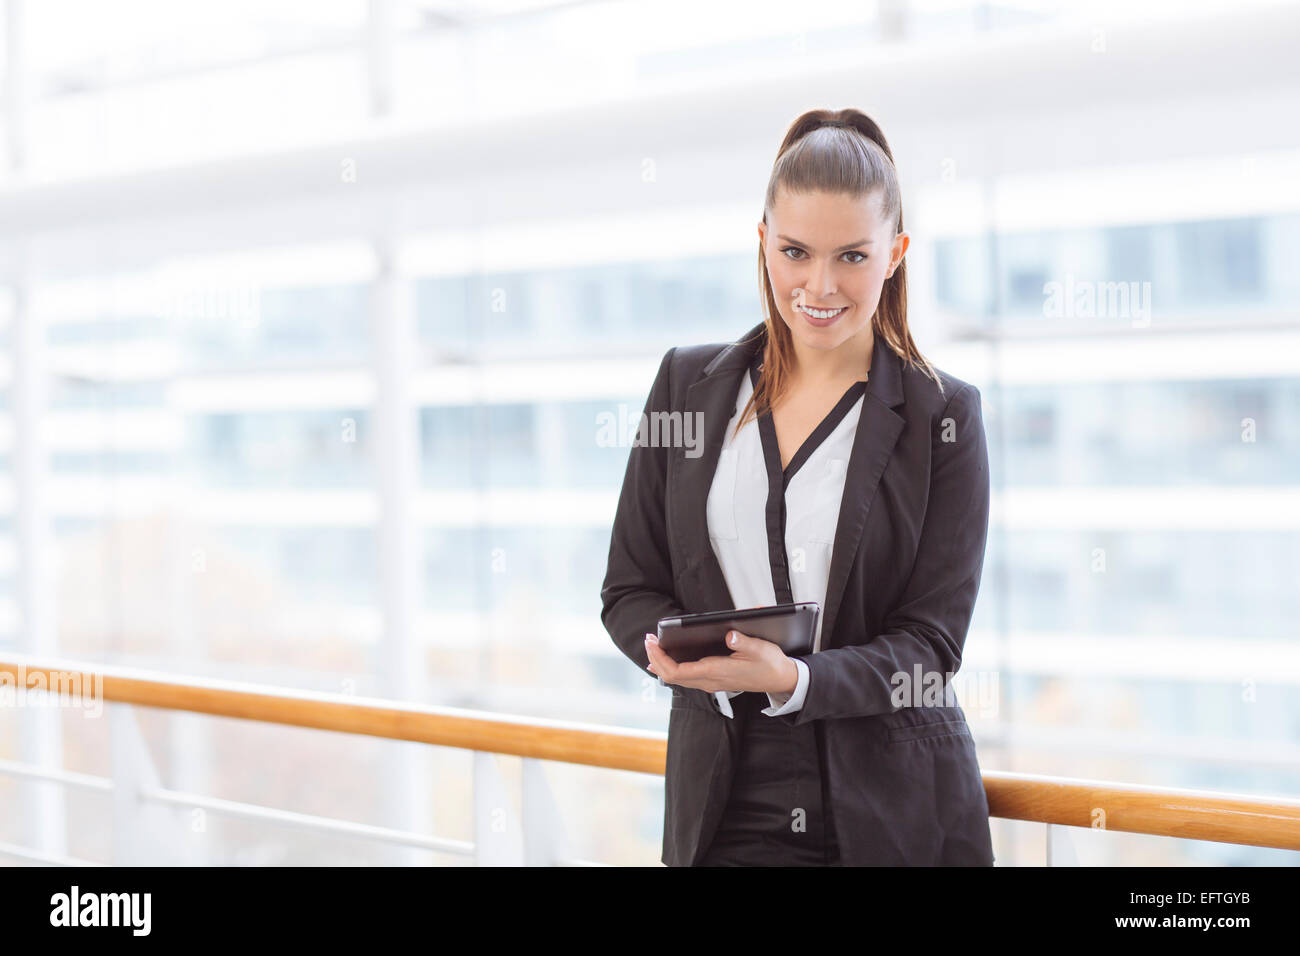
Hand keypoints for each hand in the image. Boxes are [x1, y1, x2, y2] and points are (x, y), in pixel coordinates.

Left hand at [645, 630, 797, 695]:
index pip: (679, 671)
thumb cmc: (770, 664)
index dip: (661, 658)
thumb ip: (744, 642)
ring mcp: (710, 683)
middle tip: (648, 639)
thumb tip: (730, 634)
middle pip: (672, 676)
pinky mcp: (712, 680)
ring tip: (653, 645)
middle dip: (656, 658)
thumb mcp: (761, 649)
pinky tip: (665, 659)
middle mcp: (710, 681)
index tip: (652, 642)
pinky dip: (670, 667)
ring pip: (677, 678)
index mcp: (717, 672)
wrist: (780, 680)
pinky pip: (684, 677)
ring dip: (661, 663)